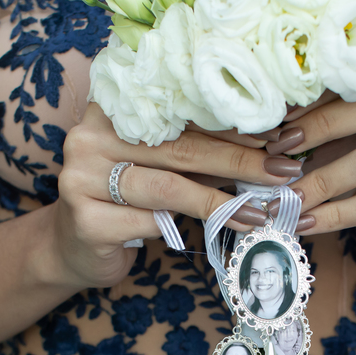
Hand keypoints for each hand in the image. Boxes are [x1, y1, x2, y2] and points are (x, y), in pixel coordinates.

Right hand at [48, 104, 304, 289]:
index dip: (231, 127)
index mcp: (110, 108)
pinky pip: (151, 222)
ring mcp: (82, 178)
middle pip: (180, 148)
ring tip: (260, 211)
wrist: (73, 247)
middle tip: (282, 172)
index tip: (276, 138)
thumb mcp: (160, 167)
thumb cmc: (127, 201)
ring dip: (222, 201)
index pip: (181, 112)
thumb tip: (267, 148)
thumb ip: (197, 152)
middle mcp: (89, 136)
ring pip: (168, 186)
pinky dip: (191, 227)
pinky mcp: (86, 220)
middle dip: (238, 162)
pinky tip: (222, 232)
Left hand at [270, 95, 355, 256]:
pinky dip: (333, 215)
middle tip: (277, 148)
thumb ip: (313, 136)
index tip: (273, 115)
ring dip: (319, 181)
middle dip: (318, 126)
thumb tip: (263, 133)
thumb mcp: (337, 148)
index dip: (311, 98)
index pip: (351, 84)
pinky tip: (304, 222)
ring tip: (285, 200)